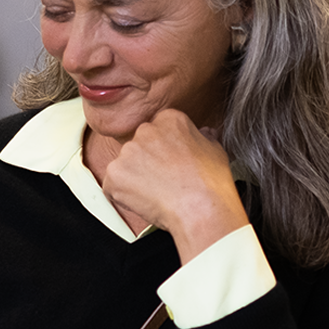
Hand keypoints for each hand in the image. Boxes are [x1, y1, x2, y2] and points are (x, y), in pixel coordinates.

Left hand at [102, 109, 249, 263]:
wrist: (200, 209)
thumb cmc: (210, 183)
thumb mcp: (215, 150)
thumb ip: (203, 137)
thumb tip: (203, 134)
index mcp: (169, 119)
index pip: (158, 129)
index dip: (164, 149)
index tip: (170, 162)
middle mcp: (145, 131)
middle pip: (140, 145)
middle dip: (147, 162)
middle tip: (163, 180)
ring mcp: (127, 152)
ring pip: (125, 165)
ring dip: (135, 178)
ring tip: (156, 193)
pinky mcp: (114, 174)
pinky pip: (113, 184)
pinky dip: (123, 194)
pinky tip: (144, 200)